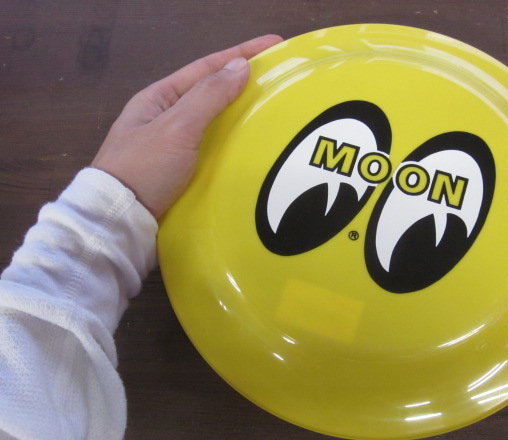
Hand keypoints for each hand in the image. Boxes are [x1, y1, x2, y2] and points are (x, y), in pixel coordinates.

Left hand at [91, 34, 282, 217]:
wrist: (119, 220)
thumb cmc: (144, 169)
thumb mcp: (176, 128)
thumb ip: (208, 97)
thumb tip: (240, 66)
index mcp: (159, 99)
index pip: (206, 67)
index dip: (241, 54)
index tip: (275, 45)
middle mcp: (166, 117)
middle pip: (211, 92)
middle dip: (243, 82)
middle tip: (280, 79)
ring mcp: (173, 145)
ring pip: (213, 121)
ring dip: (240, 113)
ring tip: (273, 110)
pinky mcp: (181, 171)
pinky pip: (213, 147)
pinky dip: (233, 142)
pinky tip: (252, 145)